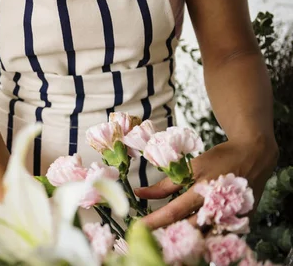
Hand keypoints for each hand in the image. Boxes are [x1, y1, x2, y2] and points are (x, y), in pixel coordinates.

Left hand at [135, 138, 276, 229]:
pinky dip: (201, 233)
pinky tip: (190, 230)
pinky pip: (216, 234)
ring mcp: (231, 219)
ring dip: (185, 235)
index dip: (155, 221)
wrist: (255, 157)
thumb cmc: (221, 159)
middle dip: (168, 233)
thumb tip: (140, 193)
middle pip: (188, 229)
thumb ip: (166, 185)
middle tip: (151, 233)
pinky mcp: (239, 223)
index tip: (139, 226)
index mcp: (204, 192)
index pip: (174, 212)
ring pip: (202, 235)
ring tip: (168, 232)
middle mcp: (218, 209)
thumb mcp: (192, 167)